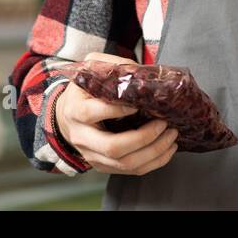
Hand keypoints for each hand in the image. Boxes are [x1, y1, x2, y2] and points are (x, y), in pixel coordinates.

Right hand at [55, 52, 179, 174]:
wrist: (66, 117)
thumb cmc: (83, 92)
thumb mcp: (90, 69)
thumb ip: (112, 66)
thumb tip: (140, 71)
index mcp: (76, 110)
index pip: (92, 113)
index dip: (117, 110)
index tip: (138, 105)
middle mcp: (82, 137)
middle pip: (112, 146)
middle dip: (144, 137)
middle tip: (163, 124)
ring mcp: (92, 155)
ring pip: (125, 163)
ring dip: (154, 151)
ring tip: (171, 136)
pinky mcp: (104, 166)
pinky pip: (132, 171)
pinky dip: (154, 162)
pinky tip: (167, 149)